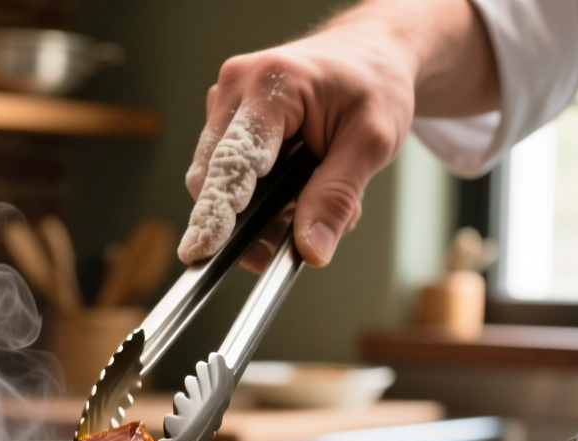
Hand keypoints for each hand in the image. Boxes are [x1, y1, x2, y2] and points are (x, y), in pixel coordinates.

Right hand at [178, 0, 498, 267]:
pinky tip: (294, 195)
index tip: (203, 249)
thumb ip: (338, 196)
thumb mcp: (372, 142)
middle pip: (214, 176)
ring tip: (307, 208)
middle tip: (290, 245)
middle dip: (249, 221)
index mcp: (271, 83)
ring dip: (258, 212)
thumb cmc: (374, 84)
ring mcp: (225, 102)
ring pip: (217, 182)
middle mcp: (235, 87)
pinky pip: (227, 174)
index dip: (218, 208)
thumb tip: (311, 250)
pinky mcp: (227, 119)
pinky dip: (257, 198)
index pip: (235, 158)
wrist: (369, 53)